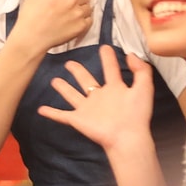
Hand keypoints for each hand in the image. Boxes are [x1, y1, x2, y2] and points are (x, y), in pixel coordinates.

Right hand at [11, 0, 114, 53]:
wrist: (31, 38)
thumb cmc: (31, 13)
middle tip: (63, 5)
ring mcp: (77, 14)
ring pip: (89, 6)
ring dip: (81, 8)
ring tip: (66, 15)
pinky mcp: (81, 27)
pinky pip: (90, 19)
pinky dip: (83, 20)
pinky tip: (70, 23)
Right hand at [37, 43, 155, 147]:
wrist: (126, 137)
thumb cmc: (136, 115)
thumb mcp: (144, 88)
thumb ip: (141, 70)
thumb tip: (131, 54)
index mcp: (115, 89)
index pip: (110, 69)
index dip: (108, 58)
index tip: (104, 47)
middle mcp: (99, 97)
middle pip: (86, 80)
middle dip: (78, 71)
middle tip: (70, 63)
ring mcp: (87, 108)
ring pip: (72, 95)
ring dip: (63, 88)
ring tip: (54, 81)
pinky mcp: (78, 119)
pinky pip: (62, 115)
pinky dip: (51, 112)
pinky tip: (41, 109)